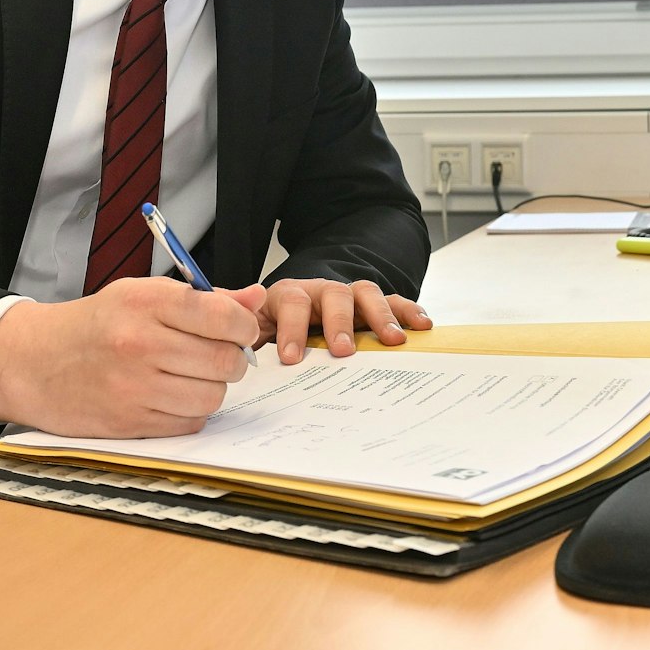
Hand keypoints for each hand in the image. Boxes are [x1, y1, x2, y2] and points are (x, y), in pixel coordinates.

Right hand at [0, 277, 262, 437]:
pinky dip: (190, 411)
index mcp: (144, 303)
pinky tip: (172, 395)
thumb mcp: (141, 294)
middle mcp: (140, 344)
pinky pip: (190, 423)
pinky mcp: (130, 423)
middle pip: (224, 361)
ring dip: (213, 388)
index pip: (223, 316)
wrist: (35, 362)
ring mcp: (134, 388)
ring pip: (212, 396)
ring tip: (193, 375)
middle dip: (232, 359)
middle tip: (219, 354)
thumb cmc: (95, 324)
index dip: (243, 325)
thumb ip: (203, 298)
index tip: (240, 328)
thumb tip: (257, 298)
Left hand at [254, 278, 431, 363]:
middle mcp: (320, 291)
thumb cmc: (270, 330)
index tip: (291, 358)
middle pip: (334, 293)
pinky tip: (422, 326)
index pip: (291, 302)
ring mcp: (348, 297)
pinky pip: (393, 302)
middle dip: (339, 321)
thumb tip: (227, 327)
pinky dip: (408, 311)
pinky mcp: (370, 308)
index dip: (291, 328)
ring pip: (366, 293)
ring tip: (393, 341)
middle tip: (342, 350)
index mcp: (286, 296)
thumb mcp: (247, 329)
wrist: (287, 318)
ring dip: (381, 315)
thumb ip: (237, 324)